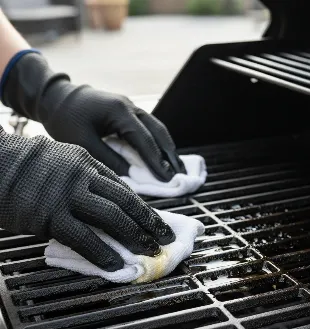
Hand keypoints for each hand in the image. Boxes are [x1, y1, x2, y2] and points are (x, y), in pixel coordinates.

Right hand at [0, 127, 174, 270]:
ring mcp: (68, 196)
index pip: (123, 189)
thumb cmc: (25, 165)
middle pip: (125, 202)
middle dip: (149, 222)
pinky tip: (116, 263)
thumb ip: (85, 178)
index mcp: (87, 163)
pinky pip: (84, 237)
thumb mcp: (61, 161)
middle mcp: (83, 177)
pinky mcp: (50, 216)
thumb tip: (106, 200)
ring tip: (150, 251)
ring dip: (135, 236)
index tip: (155, 221)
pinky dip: (103, 252)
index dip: (143, 208)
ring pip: (112, 218)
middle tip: (165, 237)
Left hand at [2, 52, 184, 180]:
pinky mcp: (129, 112)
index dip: (156, 161)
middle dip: (171, 155)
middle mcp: (131, 107)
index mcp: (120, 112)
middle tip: (181, 175)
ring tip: (177, 167)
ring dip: (168, 148)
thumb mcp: (83, 143)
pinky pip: (150, 128)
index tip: (167, 179)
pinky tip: (163, 155)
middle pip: (158, 132)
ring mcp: (132, 107)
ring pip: (157, 129)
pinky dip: (159, 142)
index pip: (144, 140)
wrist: (57, 97)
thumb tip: (133, 175)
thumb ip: (109, 159)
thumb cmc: (66, 120)